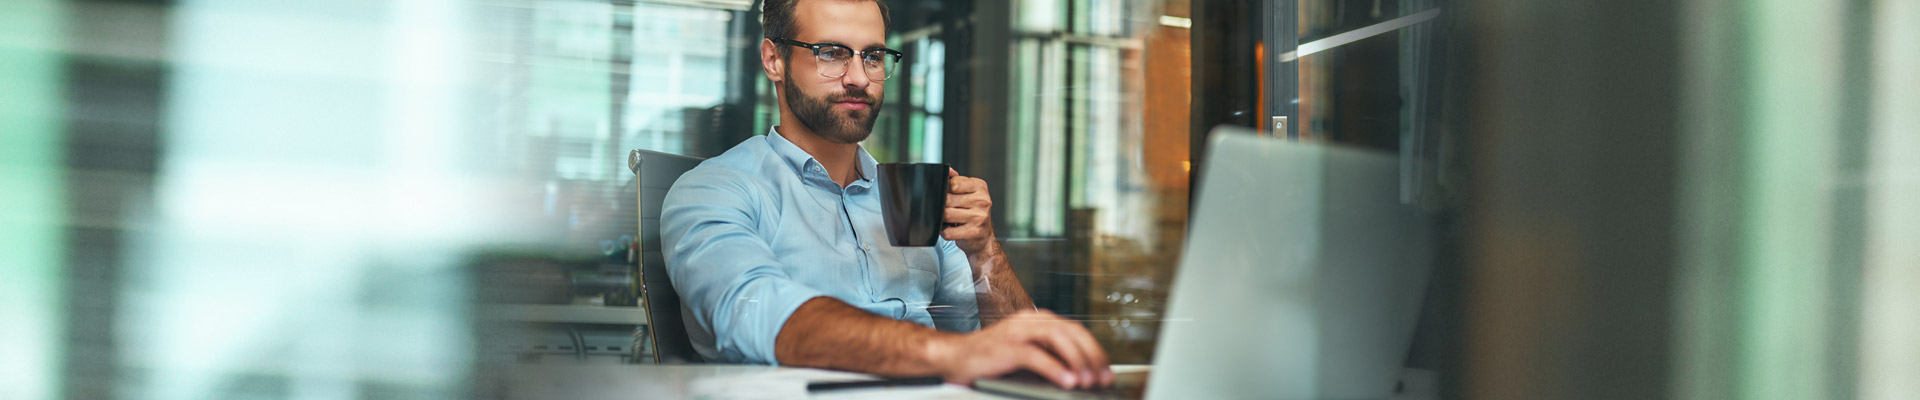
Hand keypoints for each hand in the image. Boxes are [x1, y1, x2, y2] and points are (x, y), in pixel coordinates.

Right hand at [927, 309, 1114, 388]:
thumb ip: (1050, 358)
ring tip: (1088, 381)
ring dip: (1078, 361)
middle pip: (1072, 332)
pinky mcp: (1005, 347)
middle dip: (1092, 356)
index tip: (1106, 371)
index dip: (1095, 350)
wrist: (952, 357)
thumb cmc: (988, 360)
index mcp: (1036, 321)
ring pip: (1058, 339)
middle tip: (1102, 379)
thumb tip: (1081, 376)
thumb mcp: (1025, 356)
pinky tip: (1067, 381)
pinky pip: (1036, 355)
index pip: (1075, 330)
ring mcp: (1016, 332)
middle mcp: (1028, 321)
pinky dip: (1055, 369)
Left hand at [943, 168, 996, 255]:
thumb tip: (948, 170)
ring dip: (943, 219)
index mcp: (980, 187)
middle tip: (949, 210)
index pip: (952, 184)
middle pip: (947, 200)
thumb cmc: (974, 213)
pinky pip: (948, 231)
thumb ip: (956, 181)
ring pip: (946, 215)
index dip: (946, 191)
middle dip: (944, 207)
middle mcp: (982, 201)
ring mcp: (979, 217)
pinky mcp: (974, 232)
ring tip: (950, 220)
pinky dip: (945, 232)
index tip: (950, 197)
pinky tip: (952, 229)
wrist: (984, 238)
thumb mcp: (968, 193)